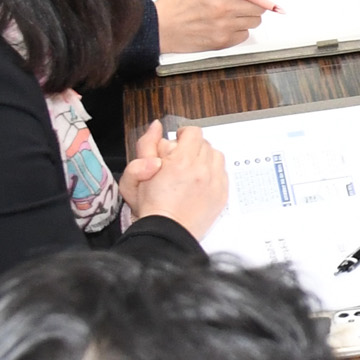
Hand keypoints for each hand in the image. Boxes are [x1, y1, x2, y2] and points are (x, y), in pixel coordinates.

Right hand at [119, 121, 229, 237]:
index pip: (193, 132)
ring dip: (205, 159)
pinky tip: (200, 182)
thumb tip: (157, 127)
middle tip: (180, 160)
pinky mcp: (222, 194)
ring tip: (191, 170)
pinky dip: (213, 173)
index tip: (178, 142)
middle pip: (205, 144)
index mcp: (182, 161)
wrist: (167, 232)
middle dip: (192, 148)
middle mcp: (202, 169)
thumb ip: (146, 145)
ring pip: (216, 157)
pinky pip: (223, 173)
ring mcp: (215, 182)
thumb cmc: (151, 207)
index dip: (184, 135)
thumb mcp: (137, 174)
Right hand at [153, 0, 269, 52]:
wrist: (160, 29)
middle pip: (257, 6)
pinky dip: (240, 30)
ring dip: (247, 16)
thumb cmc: (173, 6)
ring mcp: (223, 27)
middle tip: (244, 1)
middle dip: (253, 2)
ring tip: (234, 14)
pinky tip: (228, 26)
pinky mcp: (222, 42)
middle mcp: (222, 9)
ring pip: (254, 21)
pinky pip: (244, 35)